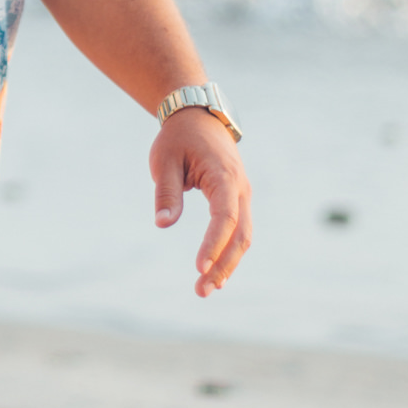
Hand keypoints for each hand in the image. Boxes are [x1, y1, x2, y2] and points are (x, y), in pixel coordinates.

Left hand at [150, 108, 251, 296]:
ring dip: (227, 265)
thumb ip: (167, 193)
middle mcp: (240, 188)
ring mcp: (242, 195)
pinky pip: (238, 231)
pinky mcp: (237, 200)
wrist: (198, 117)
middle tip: (201, 290)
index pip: (225, 217)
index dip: (214, 244)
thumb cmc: (178, 138)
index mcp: (224, 176)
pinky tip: (215, 274)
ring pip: (243, 236)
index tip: (199, 267)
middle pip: (240, 234)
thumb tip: (163, 224)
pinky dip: (229, 252)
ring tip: (206, 289)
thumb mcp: (165, 160)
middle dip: (223, 265)